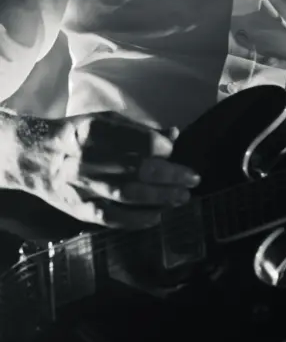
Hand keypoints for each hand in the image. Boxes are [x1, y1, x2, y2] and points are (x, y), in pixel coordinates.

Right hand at [13, 111, 200, 228]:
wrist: (35, 157)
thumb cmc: (78, 135)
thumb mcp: (105, 121)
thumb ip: (139, 129)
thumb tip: (174, 134)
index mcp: (94, 130)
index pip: (137, 140)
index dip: (160, 147)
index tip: (172, 150)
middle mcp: (88, 158)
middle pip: (136, 168)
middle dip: (170, 175)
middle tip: (193, 179)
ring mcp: (82, 186)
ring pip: (127, 194)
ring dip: (160, 198)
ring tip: (183, 197)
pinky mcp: (78, 208)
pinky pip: (111, 217)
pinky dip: (135, 219)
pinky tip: (156, 217)